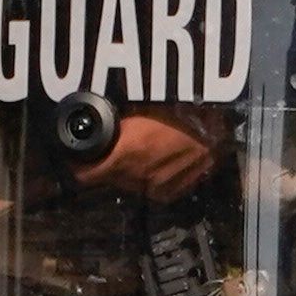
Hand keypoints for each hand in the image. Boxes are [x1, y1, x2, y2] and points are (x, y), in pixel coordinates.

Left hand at [75, 111, 217, 200]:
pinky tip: (156, 163)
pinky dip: (150, 179)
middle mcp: (140, 176)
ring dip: (128, 173)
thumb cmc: (178, 105)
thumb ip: (115, 127)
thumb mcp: (139, 107)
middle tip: (111, 148)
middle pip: (107, 180)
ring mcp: (160, 187)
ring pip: (129, 186)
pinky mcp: (177, 191)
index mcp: (126, 154)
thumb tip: (93, 131)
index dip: (76, 167)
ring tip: (138, 153)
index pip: (84, 176)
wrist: (220, 122)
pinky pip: (153, 189)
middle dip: (105, 166)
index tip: (76, 159)